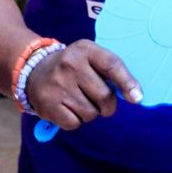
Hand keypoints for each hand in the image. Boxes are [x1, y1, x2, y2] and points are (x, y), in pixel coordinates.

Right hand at [25, 40, 141, 131]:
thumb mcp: (90, 58)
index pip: (112, 65)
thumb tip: (135, 96)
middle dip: (107, 105)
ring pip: (90, 113)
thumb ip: (112, 72)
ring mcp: (58, 85)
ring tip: (79, 100)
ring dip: (90, 113)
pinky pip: (75, 123)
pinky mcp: (48, 104)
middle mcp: (70, 64)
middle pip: (104, 96)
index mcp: (85, 49)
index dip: (127, 83)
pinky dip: (75, 120)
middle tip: (99, 100)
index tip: (137, 98)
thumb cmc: (74, 67)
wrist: (34, 70)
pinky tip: (68, 107)